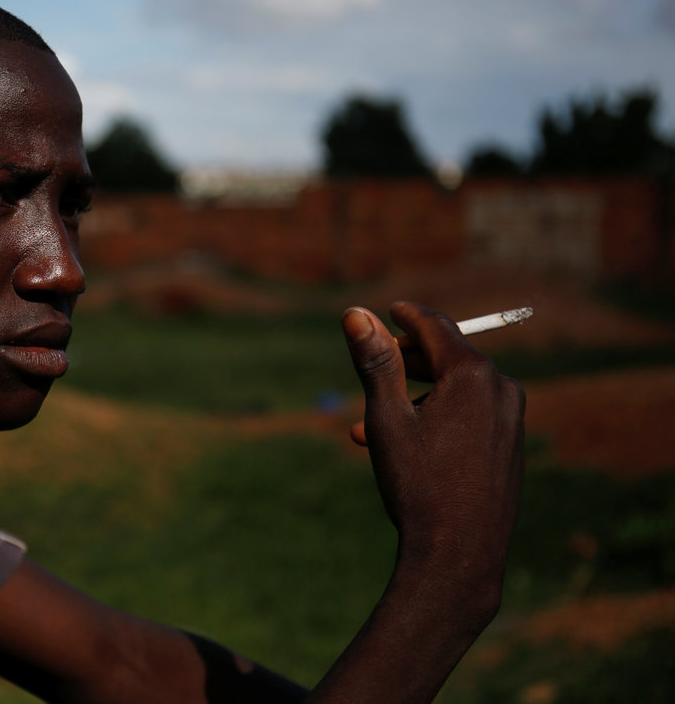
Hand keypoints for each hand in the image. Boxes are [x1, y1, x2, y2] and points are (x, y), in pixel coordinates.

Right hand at [342, 301, 524, 588]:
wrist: (459, 556)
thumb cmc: (419, 484)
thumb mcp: (386, 418)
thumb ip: (375, 361)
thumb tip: (355, 313)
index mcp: (472, 375)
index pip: (436, 326)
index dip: (406, 315)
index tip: (388, 310)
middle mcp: (501, 389)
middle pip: (447, 356)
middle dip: (404, 361)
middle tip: (373, 365)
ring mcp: (510, 419)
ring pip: (455, 390)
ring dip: (413, 397)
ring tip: (369, 426)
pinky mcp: (510, 446)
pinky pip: (469, 416)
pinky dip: (435, 419)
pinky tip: (403, 447)